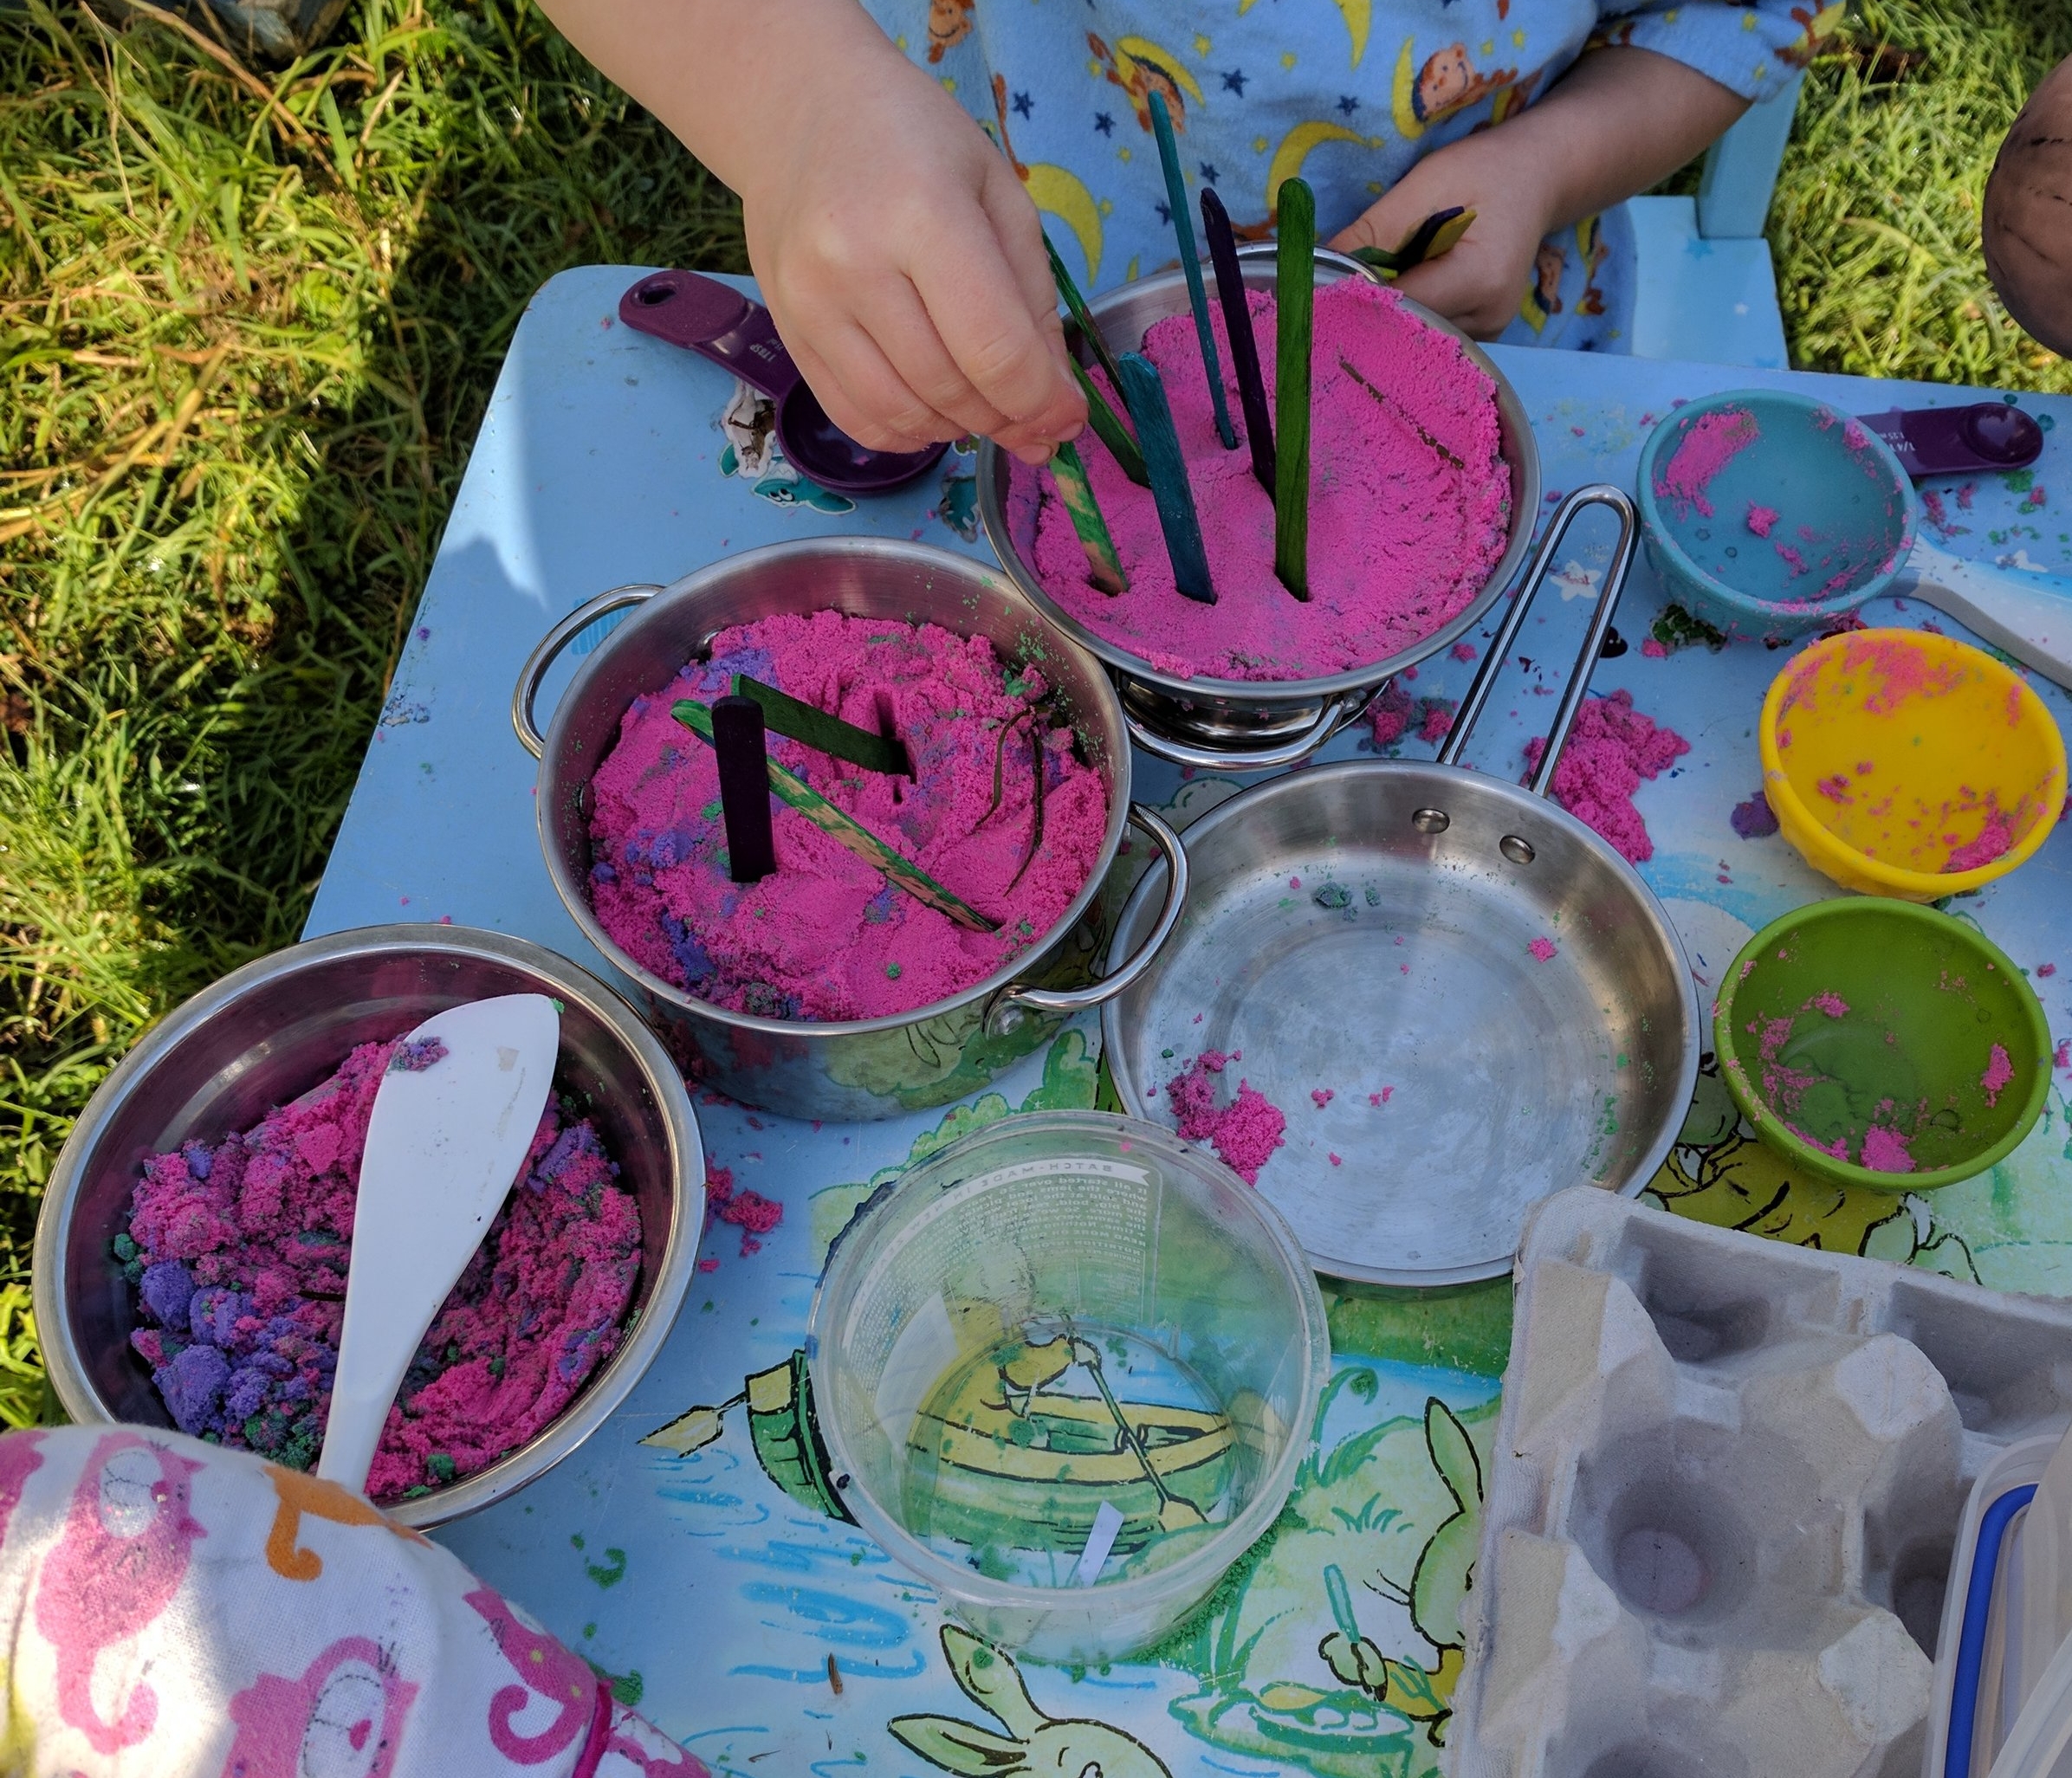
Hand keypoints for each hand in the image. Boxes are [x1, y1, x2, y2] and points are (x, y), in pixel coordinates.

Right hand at [734, 43, 1084, 464]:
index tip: (1068, 416)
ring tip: (983, 407)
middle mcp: (854, 263)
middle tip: (1032, 414)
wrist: (801, 113)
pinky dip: (905, 434)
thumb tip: (1051, 402)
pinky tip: (933, 412)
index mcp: (923, 213)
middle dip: (1005, 417)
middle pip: (949, 388)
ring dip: (958, 429)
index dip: (1041, 401)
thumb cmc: (916, 142)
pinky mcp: (786, 331)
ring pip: (901, 414)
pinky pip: (853, 417)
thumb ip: (1032, 297)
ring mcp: (810, 303)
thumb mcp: (998, 192)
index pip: (992, 348)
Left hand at [1328, 129, 1555, 339]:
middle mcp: (1489, 317)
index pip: (1400, 305)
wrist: (1537, 179)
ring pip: (1414, 337)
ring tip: (1368, 284)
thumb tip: (1314, 266)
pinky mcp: (1480, 334)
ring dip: (1384, 315)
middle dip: (1365, 311)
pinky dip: (1405, 315)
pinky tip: (1396, 292)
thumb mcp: (1427, 183)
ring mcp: (1489, 332)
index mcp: (1480, 277)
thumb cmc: (1485, 170)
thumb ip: (1374, 228)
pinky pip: (1429, 333)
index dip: (1355, 298)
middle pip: (1406, 329)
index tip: (1318, 287)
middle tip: (1328, 292)